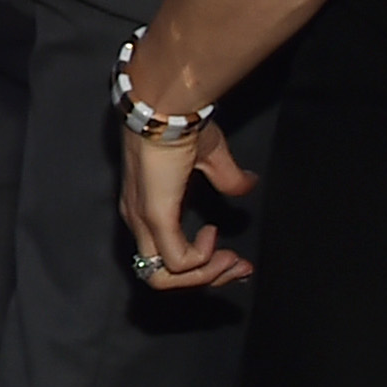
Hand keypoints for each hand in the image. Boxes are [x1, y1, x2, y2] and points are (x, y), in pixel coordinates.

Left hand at [118, 119, 257, 290]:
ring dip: (205, 276)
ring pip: (164, 277)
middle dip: (208, 279)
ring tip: (231, 260)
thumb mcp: (211, 157)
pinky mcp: (155, 216)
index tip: (236, 262)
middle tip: (240, 268)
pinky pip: (177, 261)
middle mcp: (138, 220)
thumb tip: (249, 185)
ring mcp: (143, 220)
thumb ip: (228, 177)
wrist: (167, 107)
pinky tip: (213, 234)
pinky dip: (201, 259)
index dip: (202, 267)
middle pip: (163, 276)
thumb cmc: (181, 126)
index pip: (167, 257)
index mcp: (146, 208)